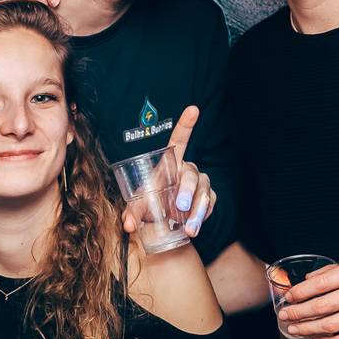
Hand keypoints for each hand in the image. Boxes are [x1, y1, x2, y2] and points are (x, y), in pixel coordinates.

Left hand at [122, 106, 214, 237]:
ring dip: (198, 211)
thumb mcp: (138, 205)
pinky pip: (210, 204)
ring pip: (204, 192)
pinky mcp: (209, 199)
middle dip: (187, 191)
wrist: (163, 222)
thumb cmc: (150, 204)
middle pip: (192, 174)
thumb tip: (128, 225)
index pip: (180, 140)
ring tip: (190, 230)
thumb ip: (132, 212)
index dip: (186, 124)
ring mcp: (201, 184)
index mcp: (171, 162)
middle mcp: (188, 170)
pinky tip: (194, 227)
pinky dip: (202, 216)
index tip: (193, 108)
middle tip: (180, 208)